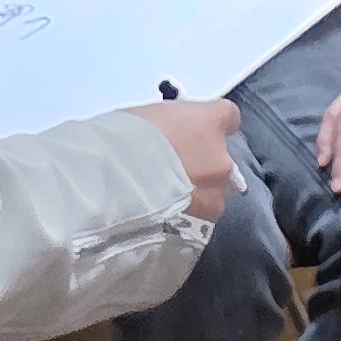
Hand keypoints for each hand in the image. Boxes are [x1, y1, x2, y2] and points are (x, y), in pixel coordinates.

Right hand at [130, 97, 240, 225]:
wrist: (112, 185)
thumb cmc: (123, 142)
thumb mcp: (147, 118)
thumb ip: (171, 127)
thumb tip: (170, 137)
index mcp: (208, 123)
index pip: (227, 116)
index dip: (211, 125)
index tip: (198, 130)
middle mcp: (221, 158)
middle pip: (220, 159)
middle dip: (201, 164)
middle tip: (171, 171)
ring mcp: (216, 194)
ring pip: (212, 192)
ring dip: (195, 193)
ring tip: (164, 199)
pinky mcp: (205, 225)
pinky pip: (201, 216)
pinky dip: (187, 215)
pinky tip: (164, 217)